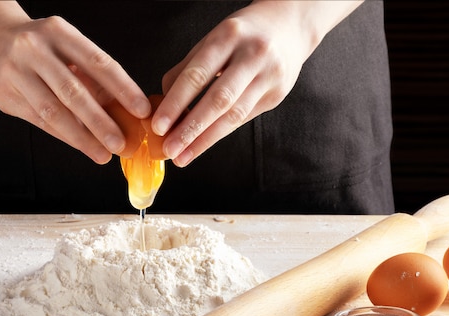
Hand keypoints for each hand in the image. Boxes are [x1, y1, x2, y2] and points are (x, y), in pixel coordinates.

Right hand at [0, 1, 150, 163]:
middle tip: (120, 143)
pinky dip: (63, 135)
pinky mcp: (3, 94)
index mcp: (59, 32)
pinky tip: (80, 145)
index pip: (99, 62)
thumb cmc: (38, 46)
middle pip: (73, 91)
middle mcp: (35, 49)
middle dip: (100, 122)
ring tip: (102, 153)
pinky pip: (39, 120)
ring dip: (81, 137)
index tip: (141, 110)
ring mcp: (16, 71)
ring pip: (53, 111)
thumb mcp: (66, 47)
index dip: (123, 88)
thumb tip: (122, 109)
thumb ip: (90, 75)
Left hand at [151, 0, 361, 166]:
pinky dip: (220, 133)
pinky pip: (243, 118)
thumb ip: (187, 69)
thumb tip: (164, 103)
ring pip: (233, 115)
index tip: (158, 126)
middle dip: (190, 129)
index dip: (176, 103)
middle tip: (169, 149)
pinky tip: (202, 144)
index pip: (197, 75)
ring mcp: (269, 76)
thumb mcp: (213, 39)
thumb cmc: (242, 35)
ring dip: (205, 140)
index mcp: (228, 36)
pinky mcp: (277, 95)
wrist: (289, 27)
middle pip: (218, 100)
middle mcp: (252, 55)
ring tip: (183, 156)